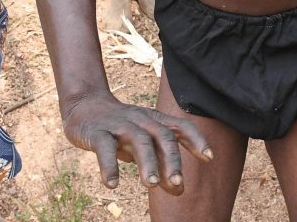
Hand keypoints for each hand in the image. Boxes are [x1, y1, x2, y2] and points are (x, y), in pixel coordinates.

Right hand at [63, 93, 211, 192]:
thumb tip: (179, 189)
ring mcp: (120, 125)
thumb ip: (161, 161)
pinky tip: (112, 184)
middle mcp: (141, 120)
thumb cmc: (122, 128)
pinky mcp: (98, 132)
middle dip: (172, 160)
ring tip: (152, 185)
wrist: (86, 106)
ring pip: (138, 141)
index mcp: (155, 121)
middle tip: (178, 184)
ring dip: (147, 163)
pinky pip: (105, 147)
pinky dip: (109, 165)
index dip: (196, 140)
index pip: (181, 127)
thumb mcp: (143, 142)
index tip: (209, 157)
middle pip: (163, 136)